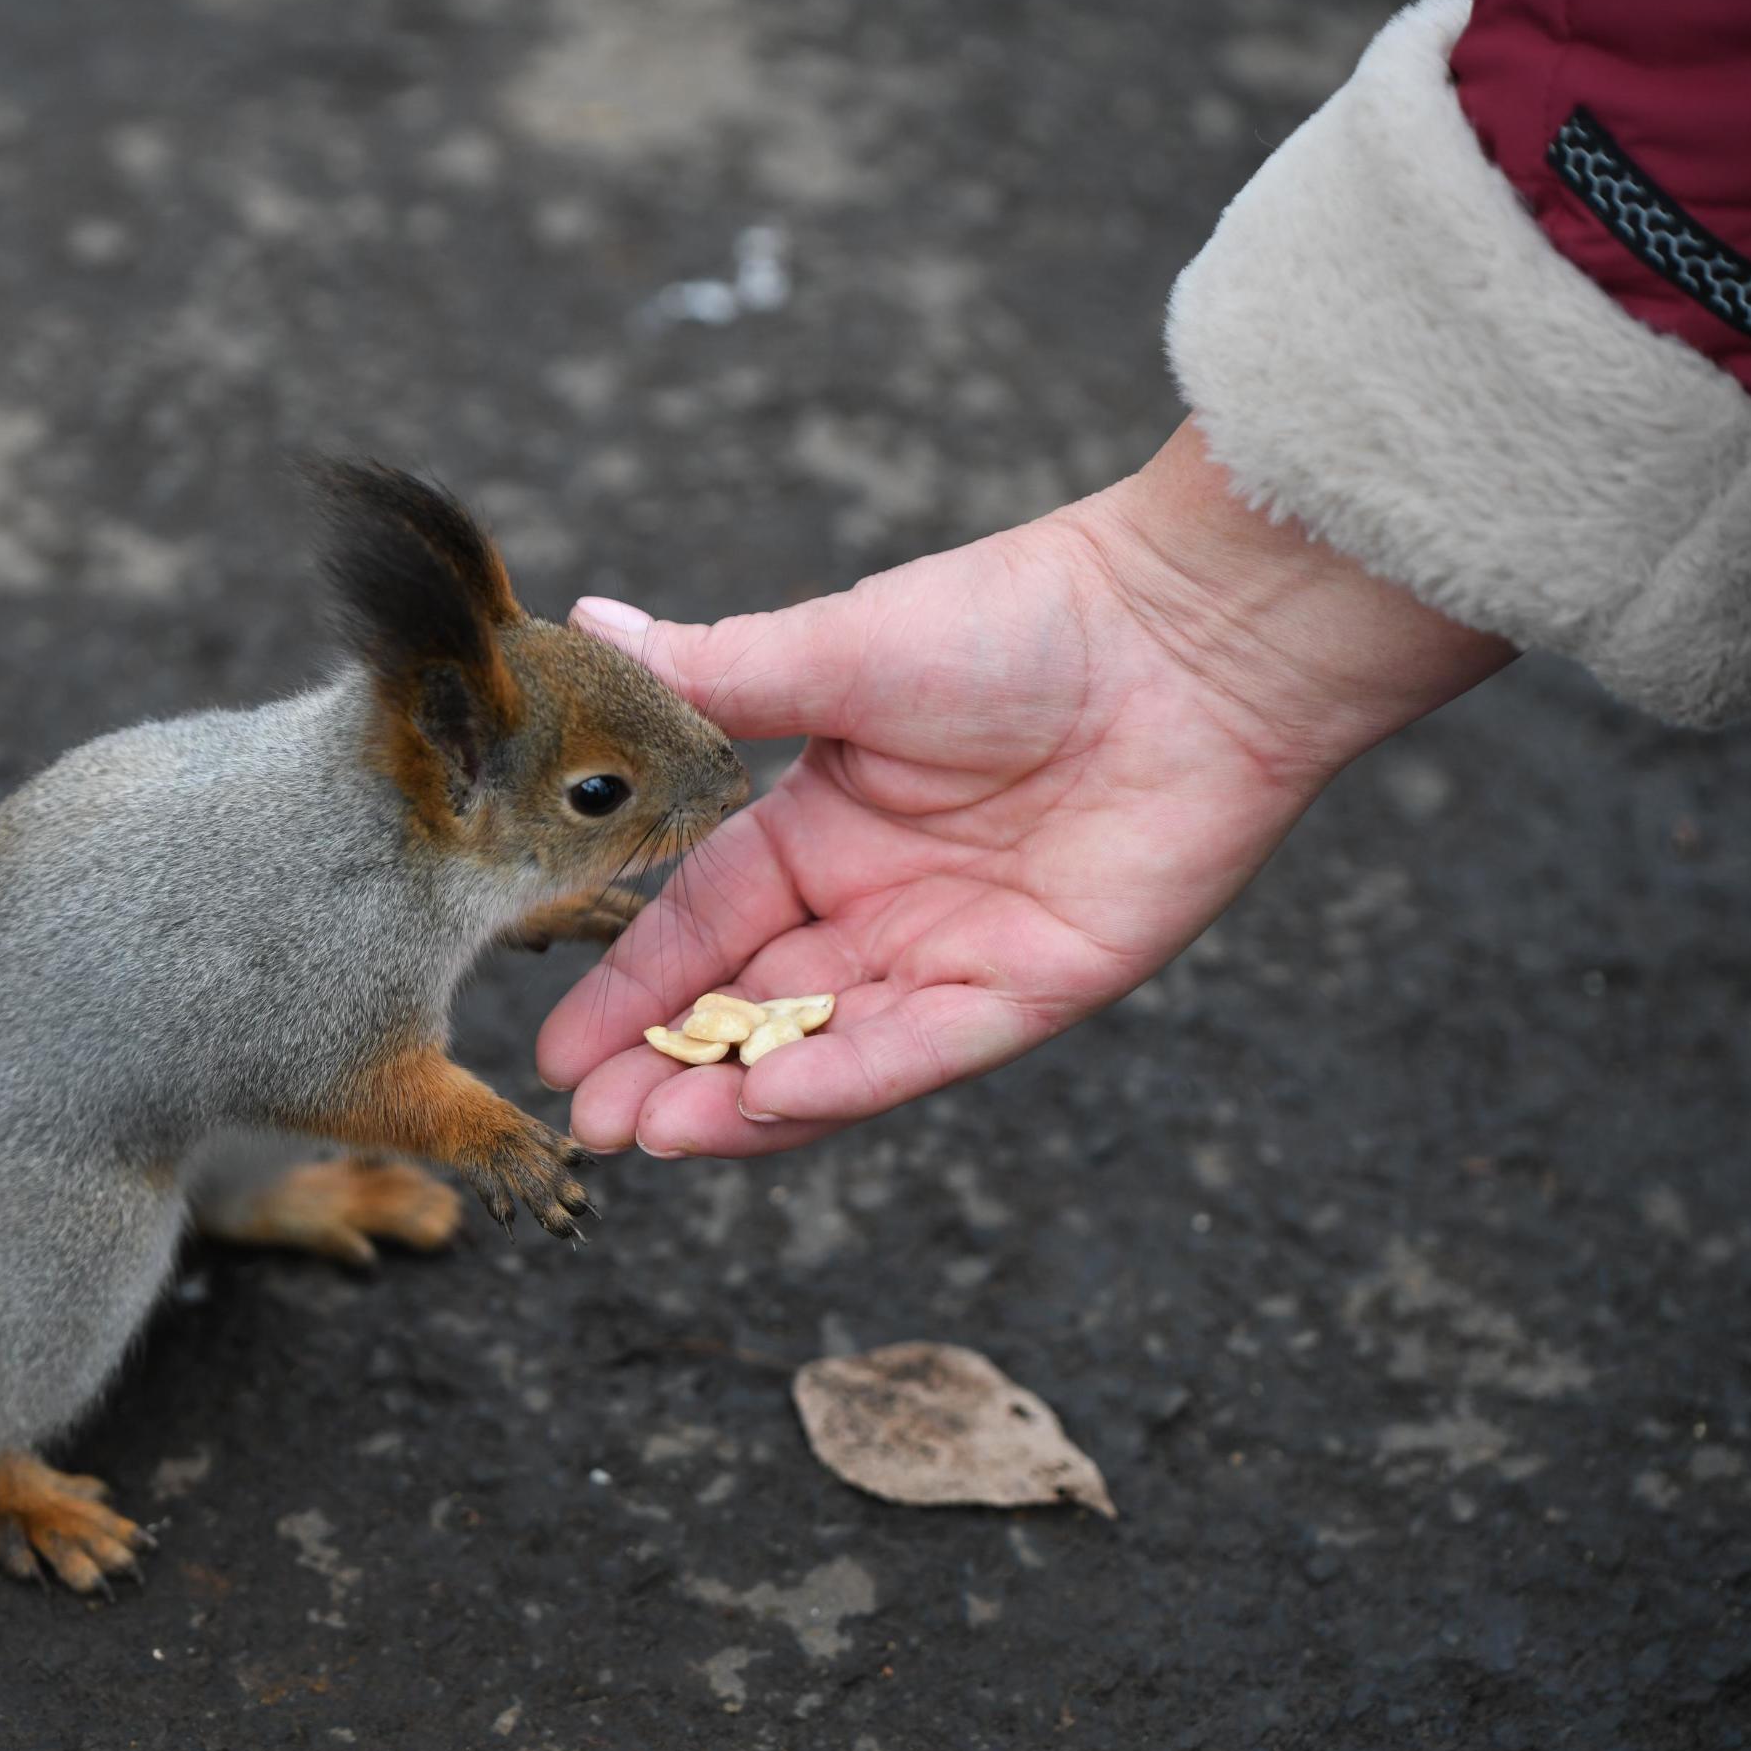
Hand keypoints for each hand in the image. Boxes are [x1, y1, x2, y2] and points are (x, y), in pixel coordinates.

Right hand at [537, 421, 1515, 1157]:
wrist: (1193, 632)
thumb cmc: (1022, 616)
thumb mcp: (838, 652)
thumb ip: (710, 676)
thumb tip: (584, 622)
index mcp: (821, 826)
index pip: (701, 927)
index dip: (630, 991)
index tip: (556, 1053)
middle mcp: (878, 902)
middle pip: (752, 1010)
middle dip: (668, 1070)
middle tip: (593, 1129)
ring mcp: (954, 953)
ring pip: (826, 1049)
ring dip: (741, 1099)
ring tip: (655, 1134)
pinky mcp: (1034, 987)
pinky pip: (922, 1049)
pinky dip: (845, 1080)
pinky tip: (766, 1103)